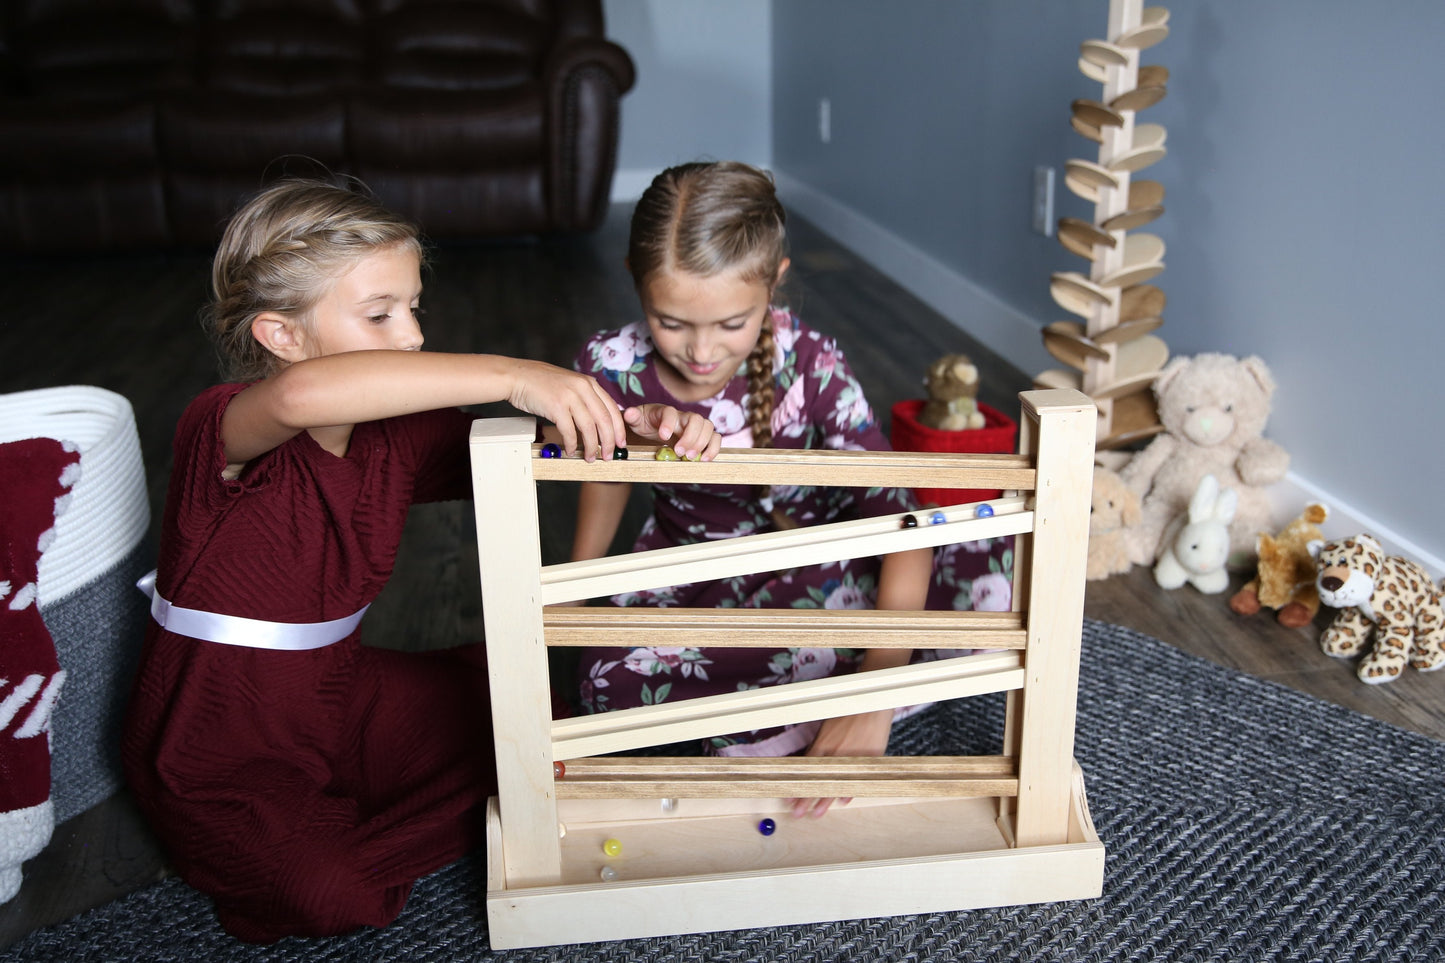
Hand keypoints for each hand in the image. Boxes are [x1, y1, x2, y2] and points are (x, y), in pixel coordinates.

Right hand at [506, 362, 626, 460]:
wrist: (517, 376)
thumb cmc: (541, 383)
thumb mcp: (570, 384)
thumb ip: (585, 397)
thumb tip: (597, 420)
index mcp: (589, 383)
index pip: (612, 409)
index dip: (619, 429)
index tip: (621, 443)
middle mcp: (582, 387)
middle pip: (604, 420)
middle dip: (609, 442)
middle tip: (609, 455)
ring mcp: (570, 396)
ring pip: (589, 428)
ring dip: (592, 446)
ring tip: (591, 457)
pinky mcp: (556, 406)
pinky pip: (569, 431)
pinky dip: (572, 444)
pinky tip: (571, 450)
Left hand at [623, 404, 721, 461]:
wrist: (655, 426)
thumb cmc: (646, 422)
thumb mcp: (636, 420)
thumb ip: (633, 417)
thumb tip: (629, 414)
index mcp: (665, 412)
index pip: (670, 413)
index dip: (668, 424)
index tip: (663, 437)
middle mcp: (683, 416)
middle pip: (695, 419)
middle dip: (690, 437)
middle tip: (679, 452)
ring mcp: (695, 426)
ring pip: (708, 427)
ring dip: (702, 443)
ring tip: (690, 457)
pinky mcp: (702, 436)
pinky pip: (715, 438)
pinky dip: (713, 448)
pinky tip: (704, 460)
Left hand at [788, 708, 893, 818]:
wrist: (872, 706)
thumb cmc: (850, 713)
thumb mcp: (828, 727)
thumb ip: (820, 746)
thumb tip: (810, 761)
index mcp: (824, 743)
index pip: (806, 770)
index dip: (798, 785)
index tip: (790, 798)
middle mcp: (835, 752)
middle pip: (818, 780)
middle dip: (807, 799)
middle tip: (797, 812)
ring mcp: (851, 756)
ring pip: (836, 783)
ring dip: (825, 800)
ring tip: (816, 813)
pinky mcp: (867, 759)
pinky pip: (856, 778)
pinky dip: (850, 789)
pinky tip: (843, 800)